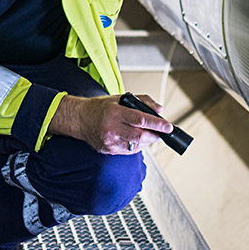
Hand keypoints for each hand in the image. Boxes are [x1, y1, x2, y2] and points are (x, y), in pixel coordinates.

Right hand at [51, 92, 172, 154]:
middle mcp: (111, 128)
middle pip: (140, 136)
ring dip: (147, 142)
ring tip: (151, 135)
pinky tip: (138, 139)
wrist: (80, 119)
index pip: (140, 120)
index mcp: (114, 113)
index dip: (157, 124)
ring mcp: (110, 142)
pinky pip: (128, 151)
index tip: (168, 126)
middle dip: (155, 136)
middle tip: (163, 133)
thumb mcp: (120, 98)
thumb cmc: (100, 107)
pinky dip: (137, 146)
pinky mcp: (109, 150)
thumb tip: (159, 109)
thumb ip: (142, 101)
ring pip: (135, 146)